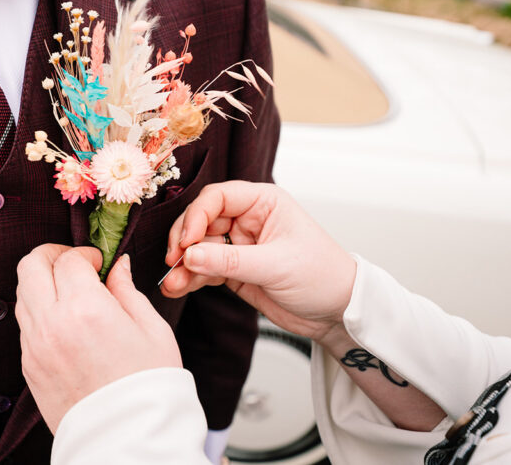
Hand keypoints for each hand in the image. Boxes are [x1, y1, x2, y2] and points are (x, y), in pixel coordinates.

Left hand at [15, 245, 181, 432]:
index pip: (68, 259)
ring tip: (70, 294)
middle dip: (51, 256)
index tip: (98, 261)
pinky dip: (39, 312)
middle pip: (30, 266)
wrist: (128, 438)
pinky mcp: (29, 366)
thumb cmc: (148, 385)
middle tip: (73, 264)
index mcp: (85, 309)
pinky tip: (64, 322)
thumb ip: (127, 290)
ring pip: (22, 293)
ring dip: (42, 283)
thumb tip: (117, 265)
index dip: (85, 253)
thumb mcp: (151, 329)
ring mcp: (35, 346)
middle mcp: (52, 323)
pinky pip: (24, 324)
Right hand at [160, 181, 355, 343]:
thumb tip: (190, 255)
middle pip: (201, 220)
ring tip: (173, 282)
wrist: (338, 313)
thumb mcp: (276, 266)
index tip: (187, 242)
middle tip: (174, 261)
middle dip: (184, 241)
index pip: (217, 198)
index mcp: (263, 203)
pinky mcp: (233, 269)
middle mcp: (247, 219)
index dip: (196, 216)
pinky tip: (177, 288)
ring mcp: (238, 245)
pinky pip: (203, 269)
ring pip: (198, 247)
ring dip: (183, 264)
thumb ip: (230, 260)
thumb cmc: (323, 276)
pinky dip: (190, 278)